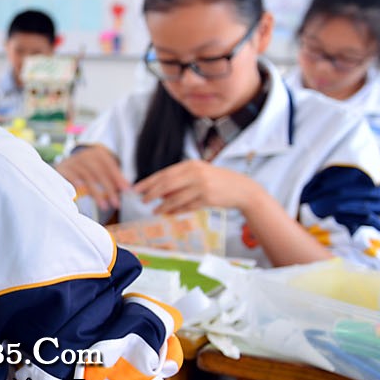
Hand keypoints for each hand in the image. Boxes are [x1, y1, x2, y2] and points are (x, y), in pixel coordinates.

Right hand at [55, 145, 129, 211]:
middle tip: (116, 203)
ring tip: (104, 206)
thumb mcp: (100, 172)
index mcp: (96, 153)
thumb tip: (128, 188)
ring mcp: (72, 161)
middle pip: (99, 171)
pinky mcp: (62, 169)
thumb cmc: (86, 172)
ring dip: (96, 193)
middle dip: (109, 188)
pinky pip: (70, 176)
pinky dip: (76, 182)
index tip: (126, 190)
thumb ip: (112, 178)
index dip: (118, 177)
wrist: (64, 167)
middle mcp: (84, 155)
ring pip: (87, 176)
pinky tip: (81, 191)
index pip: (109, 164)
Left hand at [133, 159, 260, 214]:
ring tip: (155, 211)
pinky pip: (187, 207)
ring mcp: (202, 186)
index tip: (136, 188)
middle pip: (167, 184)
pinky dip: (176, 211)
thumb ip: (179, 182)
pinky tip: (169, 214)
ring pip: (175, 198)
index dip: (149, 182)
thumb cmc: (217, 181)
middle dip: (152, 194)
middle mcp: (195, 173)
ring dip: (163, 206)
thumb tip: (158, 193)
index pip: (164, 173)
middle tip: (142, 201)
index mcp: (191, 165)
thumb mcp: (198, 176)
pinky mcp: (207, 198)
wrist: (243, 189)